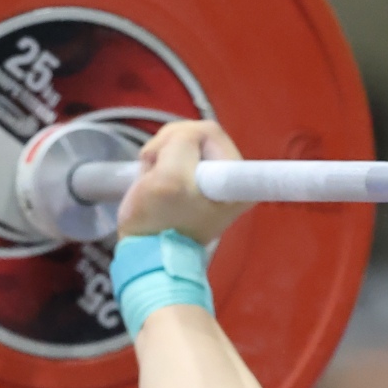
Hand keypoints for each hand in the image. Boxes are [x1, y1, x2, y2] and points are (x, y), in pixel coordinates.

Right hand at [118, 121, 250, 243]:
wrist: (149, 256)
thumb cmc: (160, 220)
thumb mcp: (170, 177)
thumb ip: (183, 141)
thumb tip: (186, 134)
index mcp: (238, 179)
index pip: (208, 131)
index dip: (184, 139)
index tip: (178, 166)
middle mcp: (236, 177)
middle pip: (197, 134)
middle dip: (168, 147)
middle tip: (154, 173)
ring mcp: (217, 180)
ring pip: (184, 143)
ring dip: (162, 156)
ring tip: (153, 181)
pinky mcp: (200, 183)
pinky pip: (178, 156)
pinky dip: (161, 163)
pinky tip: (155, 181)